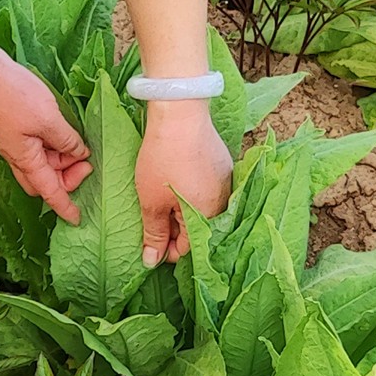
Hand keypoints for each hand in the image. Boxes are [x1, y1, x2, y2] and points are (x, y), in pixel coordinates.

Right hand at [0, 41, 92, 221]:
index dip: (64, 206)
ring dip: (61, 161)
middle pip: (45, 182)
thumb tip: (79, 153)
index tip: (77, 218)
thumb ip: (67, 140)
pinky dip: (54, 149)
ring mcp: (16, 145)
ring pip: (42, 165)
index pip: (49, 192)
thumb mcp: (49, 119)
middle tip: (86, 163)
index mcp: (26, 160)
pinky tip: (65, 136)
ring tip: (78, 144)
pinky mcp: (15, 133)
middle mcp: (19, 158)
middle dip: (66, 180)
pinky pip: (38, 151)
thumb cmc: (14, 96)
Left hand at [135, 97, 234, 265]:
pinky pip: (208, 190)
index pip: (188, 249)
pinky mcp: (223, 166)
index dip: (166, 250)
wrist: (181, 114)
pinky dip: (192, 192)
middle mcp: (223, 205)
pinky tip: (177, 181)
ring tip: (161, 198)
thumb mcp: (151, 202)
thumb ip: (154, 234)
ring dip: (182, 210)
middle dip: (175, 230)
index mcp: (207, 218)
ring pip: (202, 209)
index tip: (150, 242)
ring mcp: (226, 184)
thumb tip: (152, 262)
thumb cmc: (164, 160)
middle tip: (152, 219)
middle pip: (197, 229)